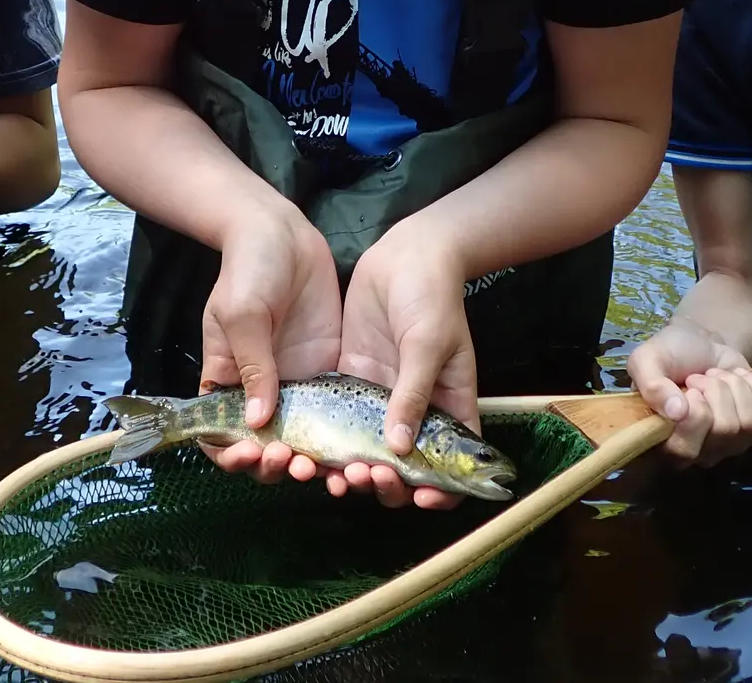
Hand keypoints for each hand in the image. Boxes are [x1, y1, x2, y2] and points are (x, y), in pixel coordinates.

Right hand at [199, 203, 342, 487]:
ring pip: (304, 440)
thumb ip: (253, 365)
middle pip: (265, 446)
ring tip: (328, 467)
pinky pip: (335, 416)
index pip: (221, 435)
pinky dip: (343, 440)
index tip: (249, 457)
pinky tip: (358, 450)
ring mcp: (297, 385)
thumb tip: (258, 421)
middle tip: (293, 462)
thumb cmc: (249, 269)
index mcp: (228, 381)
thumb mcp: (242, 313)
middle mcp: (261, 390)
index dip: (232, 455)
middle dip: (275, 464)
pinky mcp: (329, 374)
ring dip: (313, 460)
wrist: (282, 232)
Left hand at [325, 224, 476, 509]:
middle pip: (400, 469)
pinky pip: (335, 424)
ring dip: (348, 470)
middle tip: (363, 476)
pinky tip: (302, 451)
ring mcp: (379, 401)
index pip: (449, 470)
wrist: (406, 254)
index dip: (439, 492)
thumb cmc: (432, 296)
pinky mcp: (349, 383)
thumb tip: (399, 448)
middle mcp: (414, 413)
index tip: (419, 497)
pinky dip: (322, 444)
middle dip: (383, 484)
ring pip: (363, 453)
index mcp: (447, 410)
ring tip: (327, 472)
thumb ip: (412, 393)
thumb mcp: (429, 342)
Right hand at [628, 318, 751, 466]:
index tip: (687, 388)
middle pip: (724, 430)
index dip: (694, 414)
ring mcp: (730, 444)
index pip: (686, 449)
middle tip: (700, 378)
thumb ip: (651, 385)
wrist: (699, 342)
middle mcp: (699, 453)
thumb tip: (677, 412)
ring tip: (715, 377)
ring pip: (748, 421)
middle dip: (715, 389)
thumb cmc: (669, 355)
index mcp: (664, 443)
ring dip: (731, 385)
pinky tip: (734, 380)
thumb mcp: (647, 360)